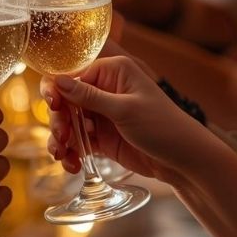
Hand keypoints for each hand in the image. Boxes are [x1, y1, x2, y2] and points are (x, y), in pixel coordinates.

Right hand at [40, 56, 201, 183]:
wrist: (183, 159)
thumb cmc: (162, 125)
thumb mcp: (125, 109)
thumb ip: (89, 96)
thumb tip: (58, 80)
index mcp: (113, 72)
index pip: (73, 76)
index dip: (58, 91)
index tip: (53, 107)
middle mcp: (104, 90)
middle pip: (66, 101)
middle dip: (59, 119)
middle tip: (62, 137)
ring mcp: (102, 115)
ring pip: (69, 123)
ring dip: (62, 139)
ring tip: (62, 155)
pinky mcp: (102, 137)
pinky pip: (78, 141)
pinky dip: (71, 152)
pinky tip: (72, 164)